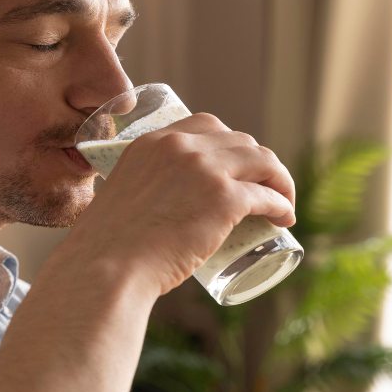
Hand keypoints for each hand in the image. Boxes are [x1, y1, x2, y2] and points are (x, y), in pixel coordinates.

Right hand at [63, 113, 296, 297]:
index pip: (205, 125)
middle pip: (240, 141)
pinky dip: (281, 205)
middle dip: (257, 162)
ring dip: (279, 179)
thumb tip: (144, 213)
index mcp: (152, 141)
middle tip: (261, 189)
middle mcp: (181, 145)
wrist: (108, 267)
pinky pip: (267, 196)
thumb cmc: (106, 248)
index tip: (235, 167)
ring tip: (282, 202)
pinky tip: (284, 217)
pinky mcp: (224, 199)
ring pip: (262, 162)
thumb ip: (135, 194)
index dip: (228, 144)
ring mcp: (205, 170)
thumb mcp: (119, 198)